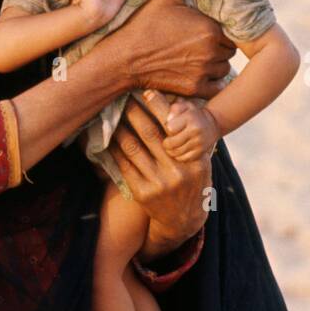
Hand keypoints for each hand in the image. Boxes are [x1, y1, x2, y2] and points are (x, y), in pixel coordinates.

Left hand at [108, 93, 211, 257]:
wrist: (184, 219)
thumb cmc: (192, 181)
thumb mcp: (201, 161)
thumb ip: (191, 138)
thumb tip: (178, 106)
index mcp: (195, 159)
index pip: (175, 128)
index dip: (159, 107)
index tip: (147, 91)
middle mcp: (177, 171)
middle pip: (150, 134)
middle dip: (134, 112)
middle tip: (124, 97)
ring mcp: (159, 184)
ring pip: (133, 148)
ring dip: (120, 128)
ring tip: (112, 114)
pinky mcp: (143, 193)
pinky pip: (124, 165)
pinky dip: (114, 149)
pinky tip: (108, 138)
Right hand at [110, 0, 234, 97]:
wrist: (123, 59)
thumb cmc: (144, 25)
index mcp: (209, 28)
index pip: (233, 32)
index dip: (221, 30)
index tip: (207, 30)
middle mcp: (210, 51)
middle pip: (230, 51)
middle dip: (220, 47)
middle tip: (201, 44)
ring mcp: (202, 72)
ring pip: (223, 69)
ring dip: (215, 64)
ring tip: (197, 58)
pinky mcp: (194, 89)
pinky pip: (215, 86)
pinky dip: (209, 82)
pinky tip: (194, 73)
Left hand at [162, 98, 219, 161]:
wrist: (212, 124)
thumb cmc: (192, 114)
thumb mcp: (184, 106)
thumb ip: (174, 109)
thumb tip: (167, 120)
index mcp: (190, 118)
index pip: (169, 129)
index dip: (167, 129)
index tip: (169, 128)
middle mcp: (196, 131)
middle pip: (171, 144)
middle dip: (166, 143)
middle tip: (167, 141)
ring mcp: (199, 143)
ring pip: (175, 153)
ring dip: (171, 151)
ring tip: (172, 146)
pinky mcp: (200, 153)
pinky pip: (183, 159)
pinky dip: (179, 156)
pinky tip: (180, 150)